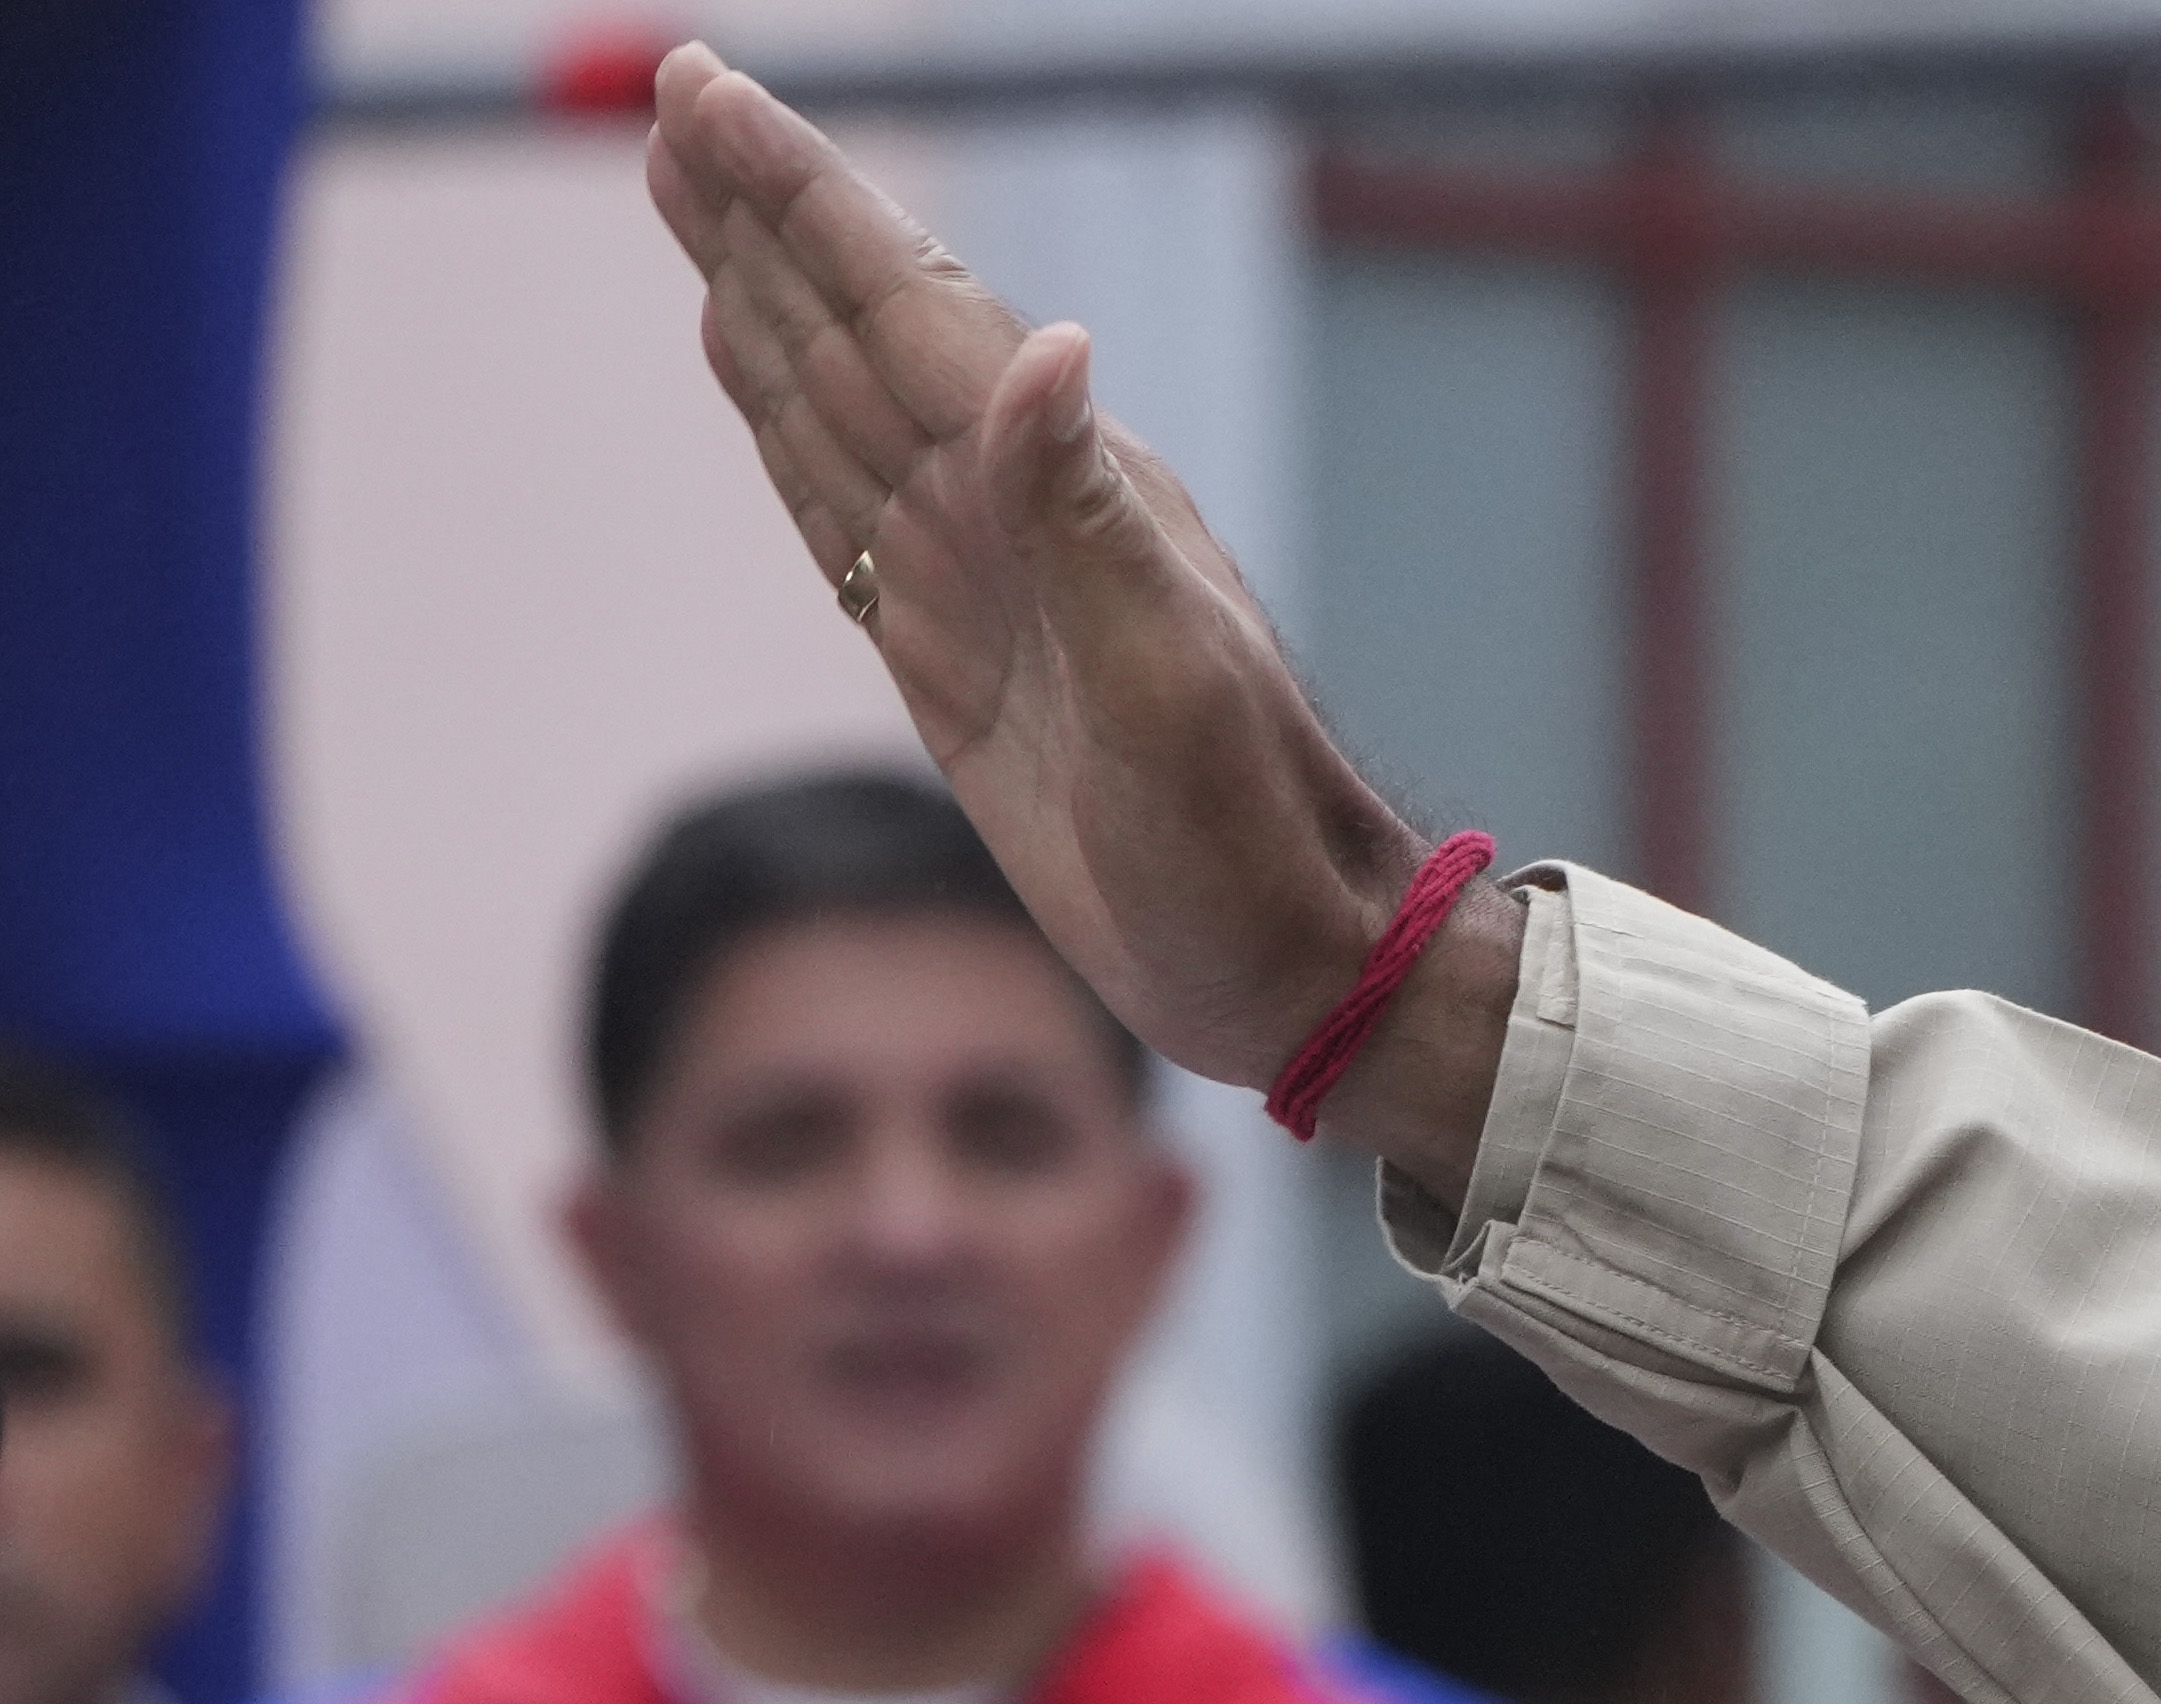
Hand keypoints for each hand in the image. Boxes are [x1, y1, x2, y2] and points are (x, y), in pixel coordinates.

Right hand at [640, 49, 1518, 1184]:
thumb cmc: (1253, 841)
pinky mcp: (948, 649)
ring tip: (685, 188)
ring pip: (830, 396)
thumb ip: (1089, 519)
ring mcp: (976, 574)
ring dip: (755, 292)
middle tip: (675, 92)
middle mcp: (1011, 508)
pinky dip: (778, 420)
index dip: (806, 201)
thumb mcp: (1172, 682)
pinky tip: (743, 362)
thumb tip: (1049, 346)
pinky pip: (836, 504)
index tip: (711, 89)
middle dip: (761, 212)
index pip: (907, 306)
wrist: (1295, 966)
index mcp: (1063, 493)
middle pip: (852, 324)